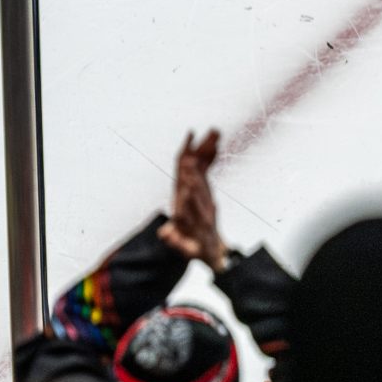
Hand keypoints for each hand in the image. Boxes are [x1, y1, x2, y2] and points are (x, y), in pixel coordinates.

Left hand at [158, 129, 227, 268]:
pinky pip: (205, 168)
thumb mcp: (187, 249)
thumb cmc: (196, 249)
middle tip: (211, 132)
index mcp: (181, 203)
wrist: (204, 250)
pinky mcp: (201, 188)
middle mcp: (185, 192)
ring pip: (198, 163)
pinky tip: (217, 144)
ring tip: (216, 131)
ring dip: (206, 148)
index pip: (182, 179)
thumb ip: (176, 242)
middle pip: (189, 166)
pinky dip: (211, 156)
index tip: (191, 152)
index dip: (187, 165)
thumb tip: (164, 235)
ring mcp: (193, 188)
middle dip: (199, 149)